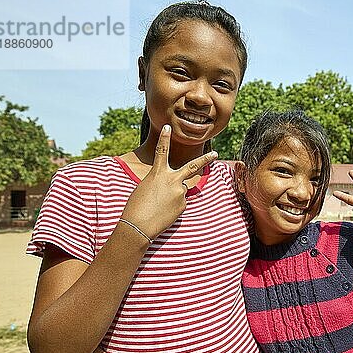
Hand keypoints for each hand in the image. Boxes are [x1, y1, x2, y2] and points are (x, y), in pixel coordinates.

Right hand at [122, 124, 217, 239]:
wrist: (138, 225)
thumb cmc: (136, 206)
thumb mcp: (145, 187)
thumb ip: (160, 181)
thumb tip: (175, 186)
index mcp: (158, 173)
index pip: (162, 151)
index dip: (165, 138)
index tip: (168, 127)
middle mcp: (172, 180)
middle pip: (192, 166)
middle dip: (205, 159)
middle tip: (215, 153)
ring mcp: (180, 192)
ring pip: (180, 190)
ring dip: (172, 195)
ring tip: (159, 205)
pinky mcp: (183, 205)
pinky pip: (179, 202)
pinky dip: (173, 206)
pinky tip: (164, 212)